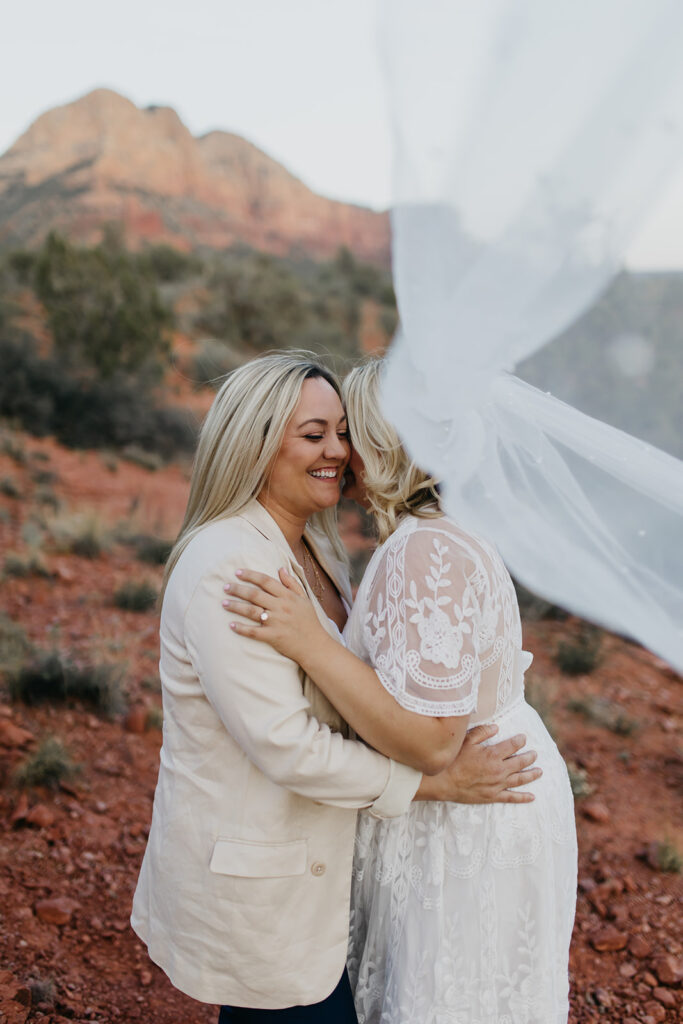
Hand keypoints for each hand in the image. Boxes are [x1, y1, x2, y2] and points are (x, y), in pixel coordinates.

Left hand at [223, 567, 325, 661]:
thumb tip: (281, 568)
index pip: (266, 581)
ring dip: (235, 606)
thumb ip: (292, 583)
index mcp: (288, 596)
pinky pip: (253, 632)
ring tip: (223, 602)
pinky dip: (241, 628)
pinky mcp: (273, 636)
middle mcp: (281, 607)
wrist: (315, 646)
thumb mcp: (304, 599)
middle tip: (225, 586)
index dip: (250, 575)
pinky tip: (231, 625)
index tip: (237, 572)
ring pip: (251, 611)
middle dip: (238, 589)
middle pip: (255, 594)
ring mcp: (276, 622)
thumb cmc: (309, 622)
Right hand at [416, 724, 541, 803]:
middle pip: (520, 762)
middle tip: (535, 754)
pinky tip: (532, 797)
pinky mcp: (493, 796)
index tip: (523, 738)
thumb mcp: (466, 741)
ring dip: (531, 775)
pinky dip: (523, 797)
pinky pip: (512, 797)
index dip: (520, 740)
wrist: (444, 782)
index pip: (513, 745)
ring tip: (540, 771)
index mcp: (493, 755)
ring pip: (520, 779)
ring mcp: (497, 785)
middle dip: (529, 757)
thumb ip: (483, 732)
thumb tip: (497, 727)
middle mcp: (499, 770)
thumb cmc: (454, 759)